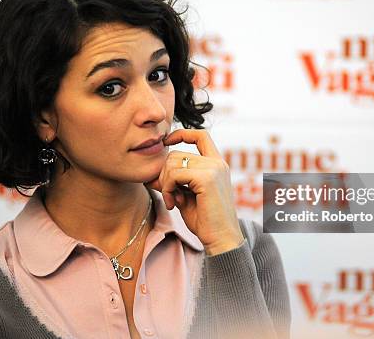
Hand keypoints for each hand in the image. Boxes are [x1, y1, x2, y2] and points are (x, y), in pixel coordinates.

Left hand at [144, 129, 243, 255]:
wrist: (222, 240)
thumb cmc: (205, 221)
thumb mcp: (185, 197)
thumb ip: (173, 182)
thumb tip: (151, 174)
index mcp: (217, 164)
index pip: (200, 135)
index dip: (181, 134)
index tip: (166, 141)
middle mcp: (218, 163)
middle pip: (177, 153)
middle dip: (164, 173)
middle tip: (166, 194)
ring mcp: (214, 169)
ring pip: (173, 162)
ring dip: (165, 183)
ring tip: (170, 201)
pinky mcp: (207, 178)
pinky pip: (175, 174)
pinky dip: (167, 188)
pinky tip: (172, 204)